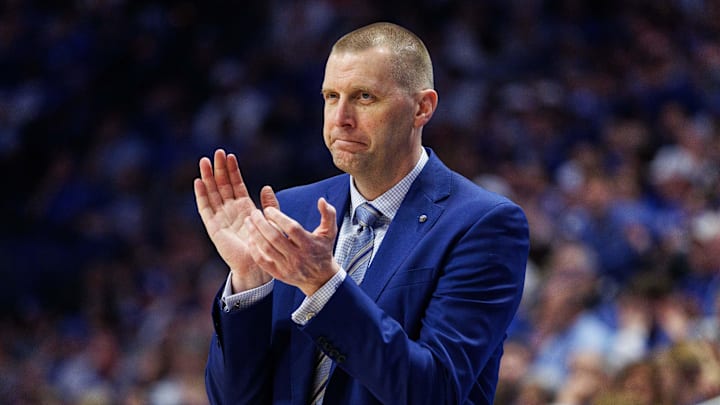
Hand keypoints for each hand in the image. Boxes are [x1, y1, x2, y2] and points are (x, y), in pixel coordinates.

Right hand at [194, 149, 276, 290]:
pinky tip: (199, 182)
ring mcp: (220, 217)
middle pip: (222, 185)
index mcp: (244, 208)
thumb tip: (266, 187)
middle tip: (218, 152)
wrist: (256, 266)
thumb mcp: (269, 221)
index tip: (231, 156)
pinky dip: (201, 195)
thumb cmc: (263, 246)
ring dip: (208, 177)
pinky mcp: (213, 227)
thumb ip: (269, 205)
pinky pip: (205, 208)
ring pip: (212, 193)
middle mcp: (230, 210)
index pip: (236, 184)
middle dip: (220, 169)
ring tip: (205, 161)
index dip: (233, 171)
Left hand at [244, 197, 338, 295]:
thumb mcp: (330, 232)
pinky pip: (262, 261)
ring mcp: (287, 267)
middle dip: (262, 224)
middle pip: (276, 238)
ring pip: (267, 249)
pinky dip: (254, 249)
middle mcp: (298, 257)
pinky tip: (250, 238)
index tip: (268, 209)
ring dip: (255, 234)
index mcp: (309, 244)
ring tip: (248, 221)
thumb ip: (328, 214)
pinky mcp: (279, 274)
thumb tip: (321, 200)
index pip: (291, 228)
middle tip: (254, 213)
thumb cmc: (323, 250)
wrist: (320, 278)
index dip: (278, 217)